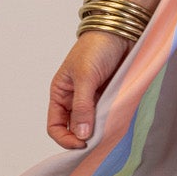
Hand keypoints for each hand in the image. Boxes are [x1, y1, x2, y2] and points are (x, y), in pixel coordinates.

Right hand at [46, 30, 134, 148]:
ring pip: (93, 125)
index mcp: (61, 93)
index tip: (81, 144)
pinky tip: (117, 125)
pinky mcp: (110, 98)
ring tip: (109, 134)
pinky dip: (111, 123)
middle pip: (74, 129)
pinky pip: (108, 117)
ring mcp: (94, 100)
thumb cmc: (96, 47)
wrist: (121, 32)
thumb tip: (80, 134)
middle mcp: (75, 99)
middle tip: (98, 143)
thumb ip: (82, 106)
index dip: (65, 138)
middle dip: (84, 138)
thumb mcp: (85, 77)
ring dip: (99, 131)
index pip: (55, 125)